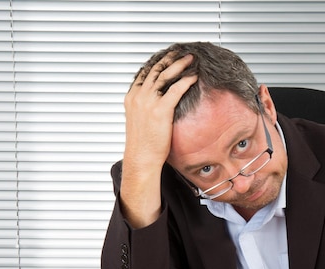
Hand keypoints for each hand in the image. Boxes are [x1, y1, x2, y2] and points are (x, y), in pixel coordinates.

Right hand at [120, 54, 197, 226]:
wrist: (141, 158)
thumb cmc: (143, 144)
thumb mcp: (140, 121)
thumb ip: (146, 108)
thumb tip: (158, 105)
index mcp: (132, 98)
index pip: (144, 74)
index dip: (157, 63)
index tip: (167, 57)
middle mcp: (138, 96)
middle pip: (155, 70)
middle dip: (170, 59)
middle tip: (181, 53)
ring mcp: (148, 102)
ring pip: (165, 76)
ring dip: (179, 65)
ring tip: (190, 59)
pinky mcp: (160, 110)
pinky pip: (175, 90)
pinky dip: (185, 81)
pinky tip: (193, 77)